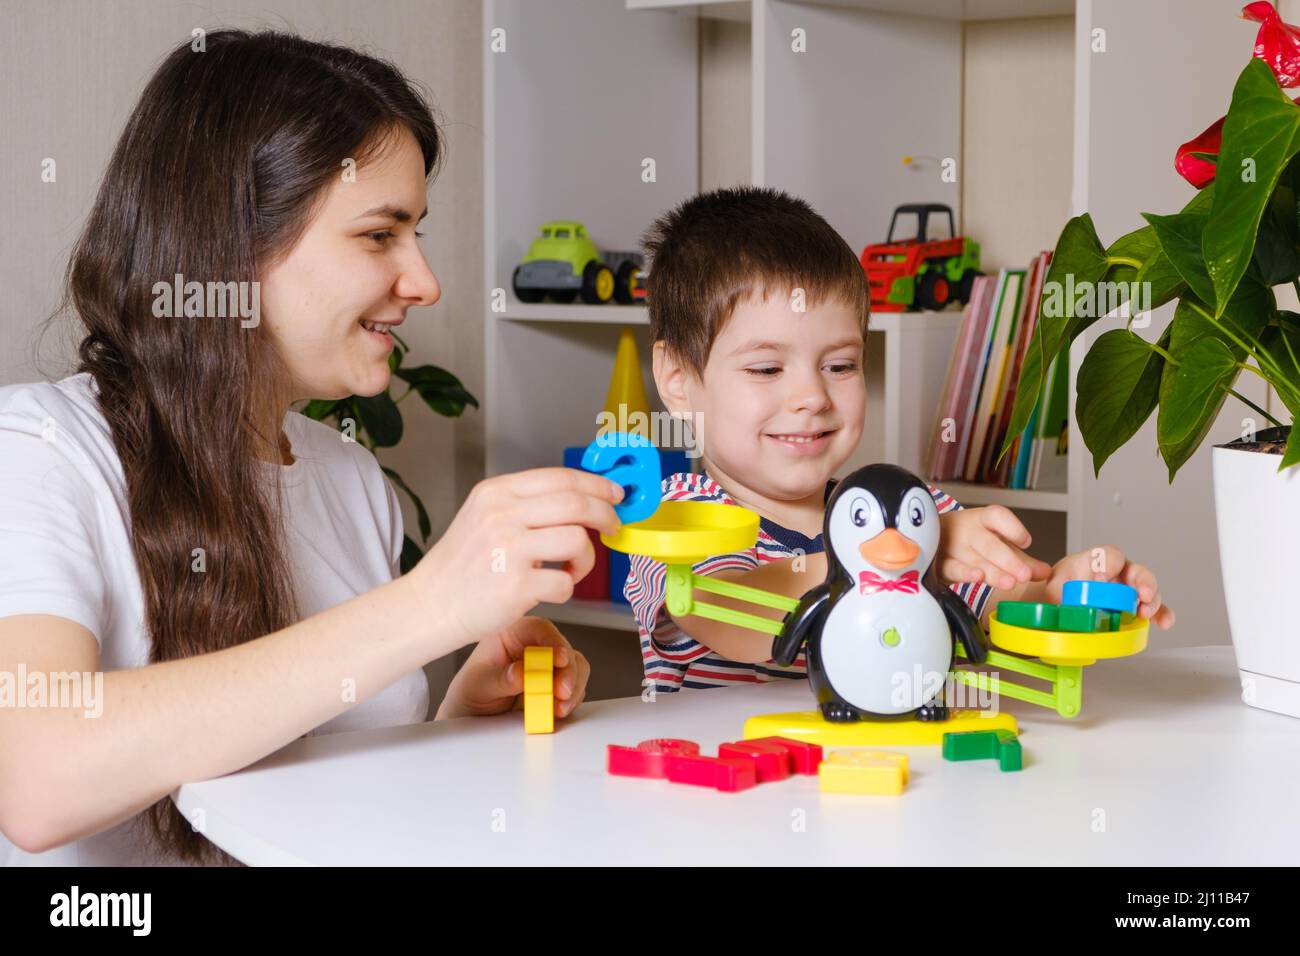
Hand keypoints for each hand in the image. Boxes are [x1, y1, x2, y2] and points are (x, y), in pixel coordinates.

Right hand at [410, 468, 622, 647]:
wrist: (430, 605)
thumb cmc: (463, 566)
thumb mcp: (484, 515)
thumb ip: (526, 504)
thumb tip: (583, 499)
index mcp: (496, 493)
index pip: (560, 478)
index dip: (597, 485)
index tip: (615, 494)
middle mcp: (502, 515)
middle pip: (576, 503)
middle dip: (605, 515)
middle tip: (612, 528)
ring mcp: (509, 550)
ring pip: (577, 540)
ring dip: (586, 558)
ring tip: (571, 569)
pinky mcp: (516, 585)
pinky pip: (566, 582)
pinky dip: (567, 588)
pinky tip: (550, 590)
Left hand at [436, 617, 590, 719]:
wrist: (470, 714)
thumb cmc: (470, 690)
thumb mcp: (478, 685)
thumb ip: (500, 679)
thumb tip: (521, 673)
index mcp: (513, 635)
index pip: (540, 629)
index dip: (554, 641)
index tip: (560, 659)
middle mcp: (534, 647)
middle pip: (563, 649)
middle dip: (568, 671)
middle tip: (562, 692)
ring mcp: (547, 666)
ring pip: (574, 667)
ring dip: (573, 687)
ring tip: (559, 707)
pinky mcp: (554, 685)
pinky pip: (573, 687)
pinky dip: (571, 699)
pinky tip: (558, 710)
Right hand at [937, 505, 1052, 590]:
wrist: (931, 542)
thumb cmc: (970, 542)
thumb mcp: (998, 546)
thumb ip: (1022, 561)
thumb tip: (1046, 572)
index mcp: (983, 521)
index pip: (997, 516)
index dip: (1012, 527)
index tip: (1026, 542)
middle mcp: (967, 532)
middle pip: (988, 543)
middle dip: (1008, 560)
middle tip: (1024, 574)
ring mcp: (952, 547)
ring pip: (973, 559)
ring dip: (993, 572)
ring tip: (1009, 582)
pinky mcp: (940, 565)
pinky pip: (951, 568)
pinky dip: (963, 573)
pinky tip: (977, 577)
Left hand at [1042, 546, 1175, 629]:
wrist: (1053, 606)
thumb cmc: (1054, 592)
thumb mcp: (1052, 586)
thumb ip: (1061, 587)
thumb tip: (1075, 595)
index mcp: (1094, 562)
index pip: (1108, 555)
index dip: (1110, 564)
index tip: (1103, 579)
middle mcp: (1115, 573)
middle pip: (1136, 570)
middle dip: (1142, 582)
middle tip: (1141, 595)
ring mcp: (1127, 590)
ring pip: (1147, 590)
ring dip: (1152, 601)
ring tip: (1146, 613)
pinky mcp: (1134, 608)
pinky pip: (1152, 609)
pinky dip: (1161, 615)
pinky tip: (1163, 623)